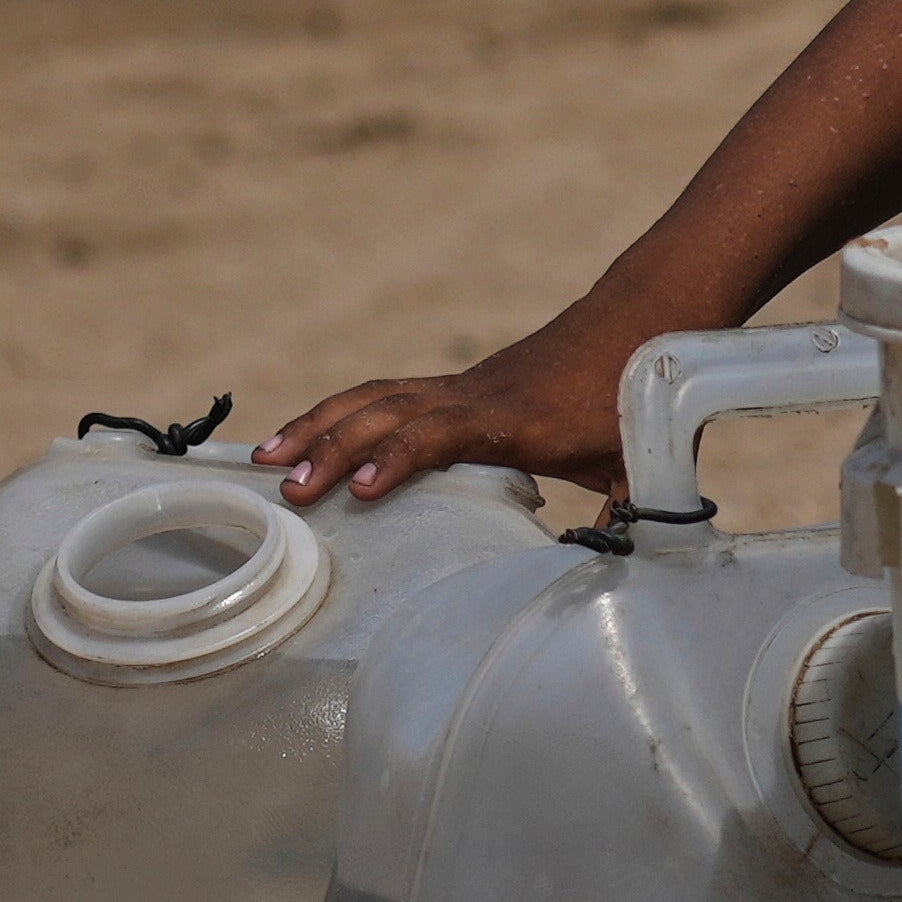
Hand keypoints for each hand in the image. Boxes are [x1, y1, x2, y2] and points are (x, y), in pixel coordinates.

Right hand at [254, 327, 623, 509]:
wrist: (634, 322)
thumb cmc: (628, 399)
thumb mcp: (631, 465)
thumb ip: (619, 521)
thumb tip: (605, 579)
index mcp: (510, 420)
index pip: (440, 434)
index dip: (398, 459)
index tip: (357, 488)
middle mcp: (470, 397)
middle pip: (387, 413)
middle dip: (331, 448)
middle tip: (285, 487)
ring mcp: (456, 387)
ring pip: (374, 397)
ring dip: (318, 424)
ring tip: (267, 456)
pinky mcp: (452, 387)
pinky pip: (385, 395)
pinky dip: (341, 412)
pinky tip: (309, 434)